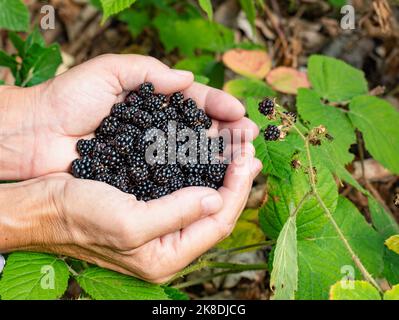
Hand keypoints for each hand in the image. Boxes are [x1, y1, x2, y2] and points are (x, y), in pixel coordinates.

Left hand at [0, 54, 257, 179]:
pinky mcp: (140, 178)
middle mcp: (156, 131)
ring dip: (218, 155)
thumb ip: (148, 71)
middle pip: (200, 131)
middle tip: (250, 136)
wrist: (35, 134)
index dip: (218, 107)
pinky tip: (214, 178)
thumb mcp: (108, 72)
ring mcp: (150, 156)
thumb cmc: (67, 99)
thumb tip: (189, 78)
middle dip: (227, 133)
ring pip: (192, 155)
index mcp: (153, 103)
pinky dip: (194, 177)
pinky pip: (173, 177)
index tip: (240, 113)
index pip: (195, 104)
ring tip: (243, 155)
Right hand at [0, 145, 260, 282]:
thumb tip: (215, 199)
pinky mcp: (152, 206)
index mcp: (167, 256)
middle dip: (236, 179)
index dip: (237, 190)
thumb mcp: (129, 223)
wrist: (44, 206)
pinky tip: (209, 154)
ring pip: (204, 198)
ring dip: (222, 172)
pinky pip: (187, 189)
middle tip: (249, 149)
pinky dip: (201, 170)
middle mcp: (168, 243)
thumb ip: (176, 214)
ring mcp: (161, 224)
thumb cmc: (79, 218)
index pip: (218, 224)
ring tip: (238, 148)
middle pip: (216, 211)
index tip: (247, 160)